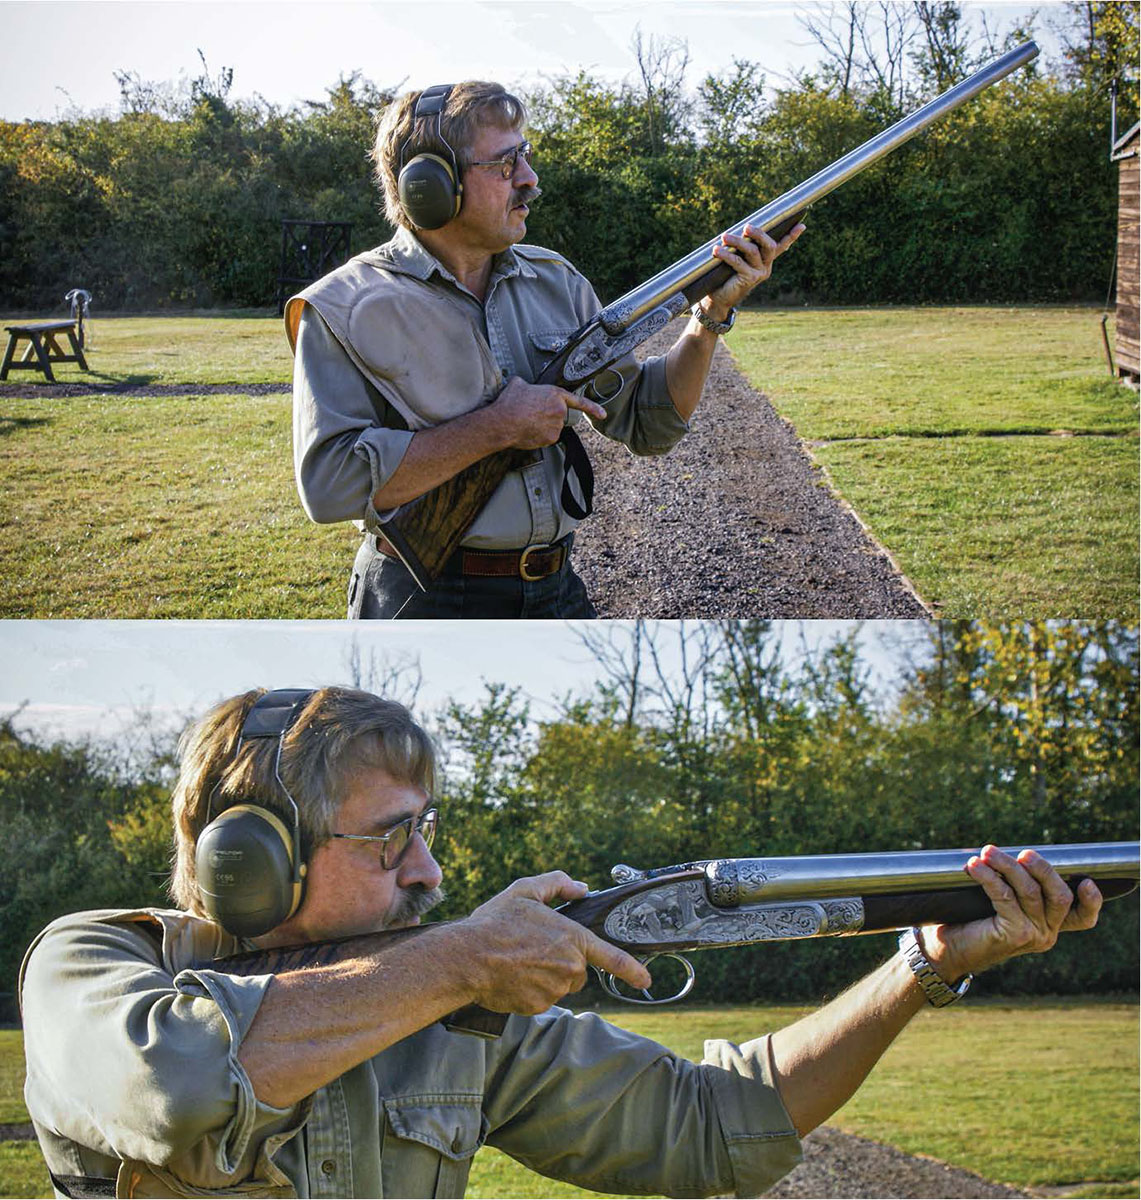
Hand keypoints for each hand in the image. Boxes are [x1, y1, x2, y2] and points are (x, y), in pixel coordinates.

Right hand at [460, 871, 651, 1013]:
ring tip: (519, 960)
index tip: (645, 980)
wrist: (467, 957)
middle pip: (578, 970)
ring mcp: (554, 990)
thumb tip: (580, 888)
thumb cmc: (496, 923)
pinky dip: (531, 988)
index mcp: (572, 939)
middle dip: (563, 961)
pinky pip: (542, 998)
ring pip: (560, 984)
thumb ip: (557, 883)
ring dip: (546, 975)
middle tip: (534, 947)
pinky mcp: (537, 1007)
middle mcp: (569, 968)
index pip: (613, 958)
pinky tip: (513, 975)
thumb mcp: (526, 890)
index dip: (633, 970)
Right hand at [490, 376, 606, 449]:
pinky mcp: (551, 439)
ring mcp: (556, 426)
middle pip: (559, 416)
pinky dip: (538, 436)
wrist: (503, 422)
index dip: (593, 408)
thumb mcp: (518, 384)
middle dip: (548, 416)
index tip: (602, 414)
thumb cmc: (509, 403)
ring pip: (552, 428)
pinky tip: (527, 431)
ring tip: (526, 421)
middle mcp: (560, 410)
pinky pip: (547, 438)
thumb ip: (528, 385)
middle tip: (532, 415)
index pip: (580, 402)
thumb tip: (523, 387)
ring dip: (542, 426)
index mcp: (555, 394)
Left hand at [700, 221, 805, 322]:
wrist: (719, 297)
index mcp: (765, 260)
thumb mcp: (736, 257)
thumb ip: (742, 247)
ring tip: (724, 237)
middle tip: (746, 227)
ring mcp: (759, 273)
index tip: (801, 225)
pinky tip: (717, 251)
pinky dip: (727, 255)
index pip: (781, 246)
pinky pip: (738, 262)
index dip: (791, 236)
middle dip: (759, 234)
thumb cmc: (726, 274)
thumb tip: (739, 230)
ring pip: (752, 251)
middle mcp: (765, 266)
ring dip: (737, 242)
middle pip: (769, 245)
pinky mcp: (749, 279)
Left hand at [921, 846, 1101, 982]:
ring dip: (1007, 866)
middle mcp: (1046, 933)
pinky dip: (989, 877)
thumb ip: (1017, 884)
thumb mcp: (1002, 900)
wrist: (948, 949)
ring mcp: (1032, 936)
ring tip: (987, 852)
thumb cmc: (972, 919)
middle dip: (1043, 869)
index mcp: (1049, 924)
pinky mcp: (1013, 934)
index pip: (1082, 917)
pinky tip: (974, 866)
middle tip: (1023, 853)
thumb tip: (1017, 854)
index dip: (1092, 901)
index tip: (1087, 881)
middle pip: (1059, 896)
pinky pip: (1005, 896)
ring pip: (1030, 891)